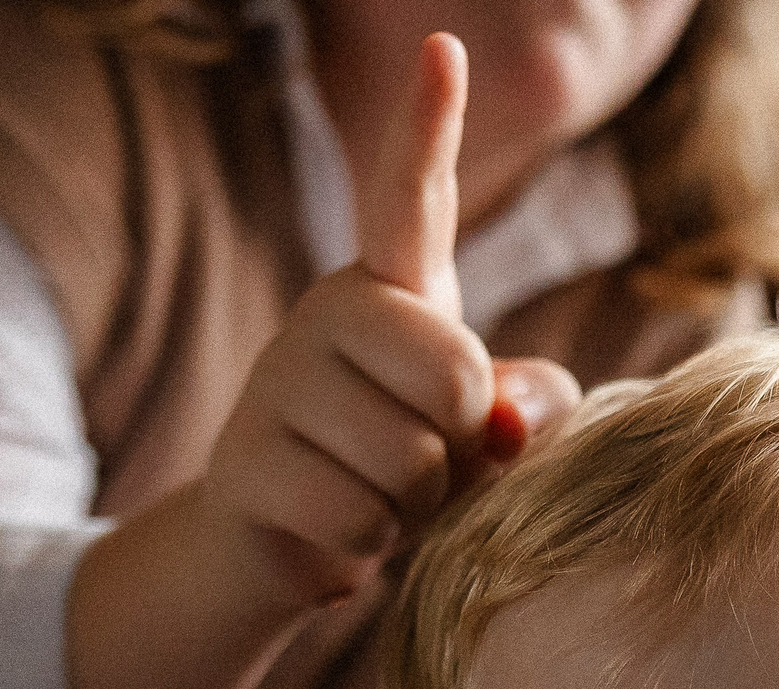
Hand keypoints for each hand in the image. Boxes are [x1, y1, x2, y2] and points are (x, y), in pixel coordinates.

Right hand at [199, 33, 581, 611]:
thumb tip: (499, 422)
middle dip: (461, 440)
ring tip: (377, 496)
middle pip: (454, 372)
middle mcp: (323, 317)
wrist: (287, 545)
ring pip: (409, 460)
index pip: (408, 200)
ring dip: (415, 506)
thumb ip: (533, 407)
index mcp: (391, 293)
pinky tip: (339, 530)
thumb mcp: (488, 434)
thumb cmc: (408, 472)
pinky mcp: (245, 465)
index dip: (427, 129)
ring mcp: (275, 386)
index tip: (445, 49)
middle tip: (420, 458)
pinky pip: (360, 517)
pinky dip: (369, 547)